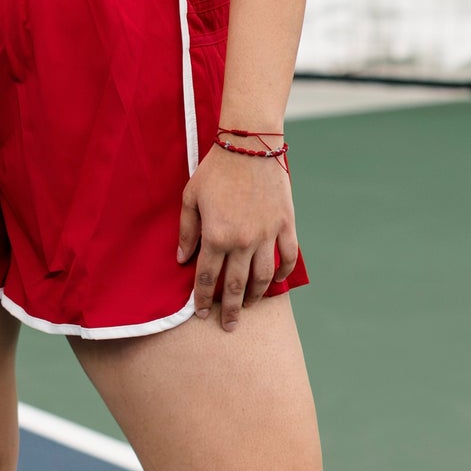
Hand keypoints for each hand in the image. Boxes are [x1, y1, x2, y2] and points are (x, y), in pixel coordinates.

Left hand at [176, 139, 300, 330]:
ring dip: (256, 295)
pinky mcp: (285, 224)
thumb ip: (187, 231)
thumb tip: (181, 259)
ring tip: (250, 305)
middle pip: (236, 285)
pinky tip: (276, 281)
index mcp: (216, 236)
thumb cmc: (215, 170)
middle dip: (231, 309)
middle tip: (229, 325)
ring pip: (263, 277)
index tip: (202, 313)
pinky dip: (284, 272)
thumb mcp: (190, 198)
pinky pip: (288, 256)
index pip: (208, 277)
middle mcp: (242, 241)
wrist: (250, 145)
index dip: (203, 298)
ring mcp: (267, 234)